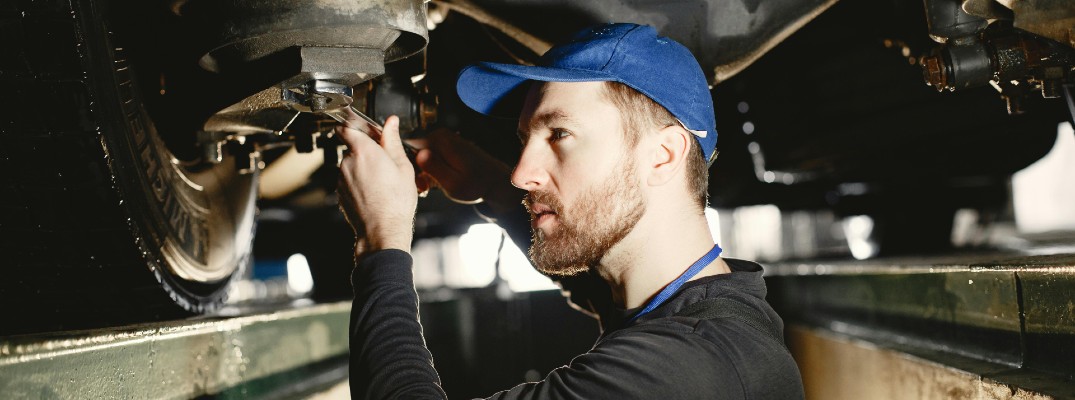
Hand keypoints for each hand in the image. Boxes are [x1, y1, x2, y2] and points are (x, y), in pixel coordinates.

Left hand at [336, 110, 415, 251]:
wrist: (383, 230)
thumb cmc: (395, 202)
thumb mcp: (403, 167)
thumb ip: (392, 141)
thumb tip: (391, 123)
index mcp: (364, 151)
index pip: (347, 128)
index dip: (354, 127)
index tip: (363, 131)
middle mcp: (348, 162)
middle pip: (352, 149)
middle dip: (365, 153)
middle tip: (384, 164)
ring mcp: (341, 179)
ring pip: (351, 166)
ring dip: (362, 169)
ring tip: (381, 183)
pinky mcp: (340, 193)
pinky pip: (349, 181)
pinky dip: (358, 184)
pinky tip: (374, 194)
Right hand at [412, 128, 522, 215]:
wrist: (495, 181)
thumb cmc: (476, 184)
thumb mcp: (453, 183)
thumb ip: (435, 168)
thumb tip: (419, 154)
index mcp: (439, 140)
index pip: (406, 145)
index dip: (406, 164)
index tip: (415, 180)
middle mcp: (440, 135)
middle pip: (412, 151)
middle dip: (414, 170)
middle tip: (424, 188)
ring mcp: (443, 139)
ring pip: (419, 156)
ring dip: (421, 172)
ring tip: (430, 187)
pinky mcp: (446, 146)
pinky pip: (429, 157)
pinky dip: (429, 171)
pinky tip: (436, 183)